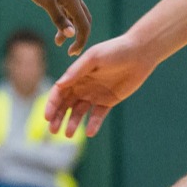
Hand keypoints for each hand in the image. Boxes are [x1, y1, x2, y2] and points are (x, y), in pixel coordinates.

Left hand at [15, 0, 90, 53]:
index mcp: (73, 0)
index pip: (84, 25)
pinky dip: (65, 20)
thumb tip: (72, 34)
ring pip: (75, 15)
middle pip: (84, 21)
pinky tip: (57, 25)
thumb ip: (59, 18)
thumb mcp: (46, 2)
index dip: (81, 41)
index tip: (72, 53)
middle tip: (71, 50)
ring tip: (58, 42)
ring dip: (70, 29)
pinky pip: (68, 10)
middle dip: (80, 36)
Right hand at [43, 31, 159, 137]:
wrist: (139, 54)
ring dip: (73, 123)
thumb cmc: (114, 51)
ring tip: (68, 135)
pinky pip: (98, 115)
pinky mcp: (109, 101)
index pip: (59, 92)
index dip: (52, 105)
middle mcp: (83, 86)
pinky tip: (90, 133)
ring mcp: (95, 94)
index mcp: (76, 75)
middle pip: (66, 105)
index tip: (47, 117)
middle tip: (53, 131)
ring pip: (79, 112)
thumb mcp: (93, 58)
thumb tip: (59, 85)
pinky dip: (93, 124)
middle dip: (58, 118)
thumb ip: (76, 70)